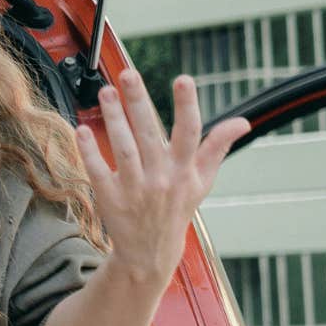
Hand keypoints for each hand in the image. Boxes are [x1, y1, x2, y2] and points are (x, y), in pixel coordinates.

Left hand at [75, 71, 248, 287]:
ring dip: (113, 119)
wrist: (150, 252)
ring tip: (104, 91)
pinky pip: (99, 170)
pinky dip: (90, 151)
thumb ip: (218, 148)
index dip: (187, 106)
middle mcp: (161, 178)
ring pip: (123, 148)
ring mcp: (135, 188)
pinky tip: (81, 129)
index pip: (190, 132)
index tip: (184, 79)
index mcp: (185, 170)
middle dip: (139, 102)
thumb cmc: (177, 207)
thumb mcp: (202, 181)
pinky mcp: (110, 197)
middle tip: (127, 73)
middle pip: (149, 134)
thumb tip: (243, 122)